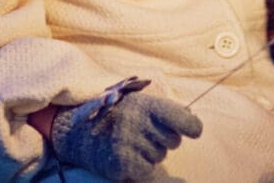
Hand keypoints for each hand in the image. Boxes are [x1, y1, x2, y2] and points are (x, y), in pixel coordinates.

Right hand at [51, 78, 202, 180]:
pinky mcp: (121, 163)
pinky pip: (147, 171)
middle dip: (164, 139)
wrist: (80, 131)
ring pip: (160, 156)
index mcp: (146, 104)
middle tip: (143, 133)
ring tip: (131, 143)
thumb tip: (192, 122)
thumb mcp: (139, 103)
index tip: (194, 131)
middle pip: (173, 141)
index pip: (182, 119)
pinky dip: (141, 167)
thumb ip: (165, 111)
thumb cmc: (117, 115)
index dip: (192, 126)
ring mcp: (128, 143)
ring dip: (150, 153)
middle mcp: (137, 122)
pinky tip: (128, 156)